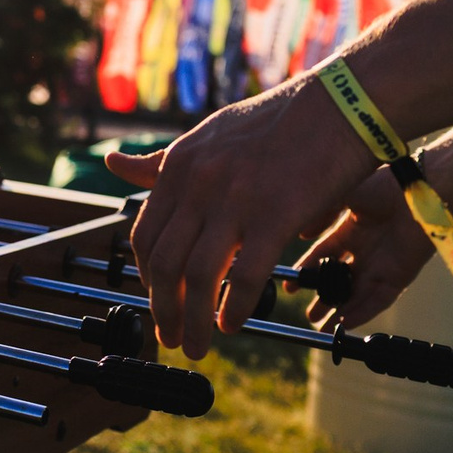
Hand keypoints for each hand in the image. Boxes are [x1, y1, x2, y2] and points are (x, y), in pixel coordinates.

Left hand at [107, 73, 373, 359]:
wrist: (339, 106)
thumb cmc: (279, 124)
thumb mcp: (209, 136)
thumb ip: (163, 163)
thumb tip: (113, 165)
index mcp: (180, 165)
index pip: (145, 234)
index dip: (147, 276)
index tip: (158, 299)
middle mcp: (198, 183)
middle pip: (165, 263)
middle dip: (162, 309)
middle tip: (169, 337)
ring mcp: (234, 200)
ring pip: (197, 277)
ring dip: (192, 322)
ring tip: (197, 346)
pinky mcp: (273, 217)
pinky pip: (243, 278)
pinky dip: (233, 310)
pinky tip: (233, 325)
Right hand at [295, 169, 436, 331]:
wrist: (419, 191)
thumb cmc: (383, 185)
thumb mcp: (342, 196)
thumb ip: (320, 215)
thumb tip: (300, 234)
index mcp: (349, 230)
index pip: (322, 256)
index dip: (306, 272)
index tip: (290, 286)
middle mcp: (364, 250)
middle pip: (339, 281)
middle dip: (323, 299)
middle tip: (308, 315)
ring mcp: (382, 265)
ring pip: (357, 295)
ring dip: (340, 311)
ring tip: (322, 327)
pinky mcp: (399, 276)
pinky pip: (378, 299)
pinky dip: (362, 312)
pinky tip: (345, 322)